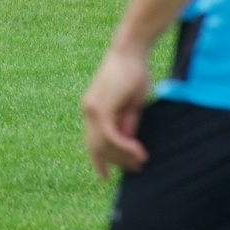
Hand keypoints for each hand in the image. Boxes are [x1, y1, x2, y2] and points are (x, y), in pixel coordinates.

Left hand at [81, 48, 151, 178]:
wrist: (130, 52)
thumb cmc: (133, 74)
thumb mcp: (131, 105)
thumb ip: (126, 124)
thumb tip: (126, 143)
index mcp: (93, 110)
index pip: (91, 142)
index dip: (98, 161)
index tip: (105, 177)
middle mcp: (88, 110)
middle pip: (97, 147)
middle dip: (117, 161)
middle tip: (137, 168)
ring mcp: (91, 108)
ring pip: (103, 144)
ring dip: (122, 156)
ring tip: (141, 160)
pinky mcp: (99, 107)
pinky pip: (109, 136)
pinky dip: (123, 146)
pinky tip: (137, 150)